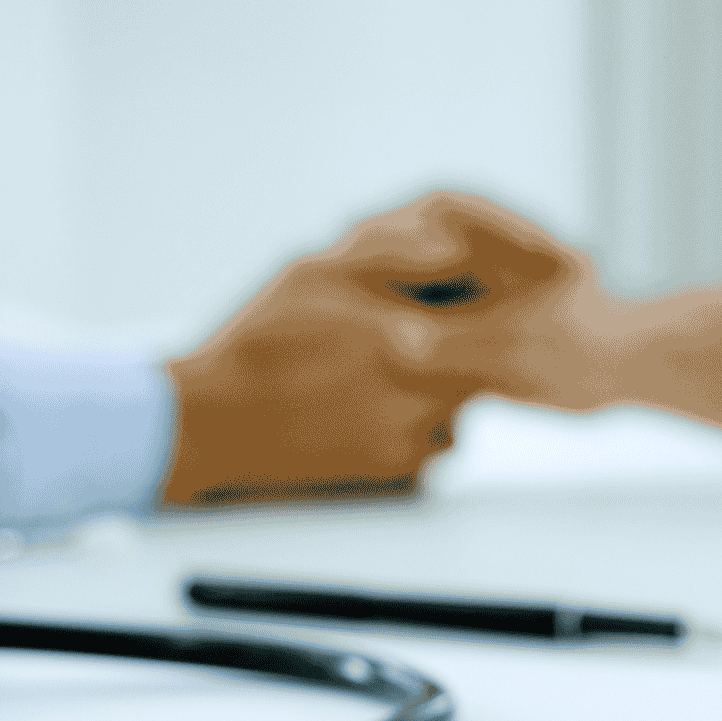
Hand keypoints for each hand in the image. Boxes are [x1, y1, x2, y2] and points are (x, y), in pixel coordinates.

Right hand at [160, 192, 620, 504]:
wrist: (215, 425)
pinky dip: (418, 427)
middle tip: (426, 336)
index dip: (500, 306)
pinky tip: (373, 410)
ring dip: (445, 392)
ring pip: (462, 410)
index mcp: (409, 340)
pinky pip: (434, 445)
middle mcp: (423, 397)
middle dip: (470, 349)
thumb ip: (397, 256)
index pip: (490, 319)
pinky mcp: (395, 474)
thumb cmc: (260, 345)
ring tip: (388, 375)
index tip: (507, 298)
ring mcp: (412, 440)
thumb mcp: (321, 273)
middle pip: (484, 369)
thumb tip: (458, 246)